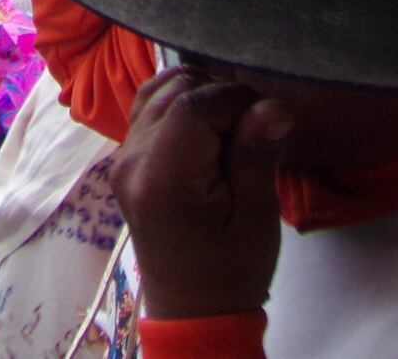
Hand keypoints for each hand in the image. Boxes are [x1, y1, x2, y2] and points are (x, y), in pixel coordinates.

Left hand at [114, 68, 290, 320]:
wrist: (194, 308)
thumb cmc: (231, 269)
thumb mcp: (257, 217)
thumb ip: (257, 154)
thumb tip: (274, 103)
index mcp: (162, 179)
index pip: (193, 105)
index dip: (235, 99)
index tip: (265, 120)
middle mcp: (131, 160)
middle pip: (175, 90)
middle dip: (220, 95)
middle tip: (250, 130)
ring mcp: (123, 156)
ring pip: (160, 89)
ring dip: (200, 95)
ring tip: (229, 131)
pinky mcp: (127, 156)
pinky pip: (149, 105)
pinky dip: (178, 101)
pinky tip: (205, 128)